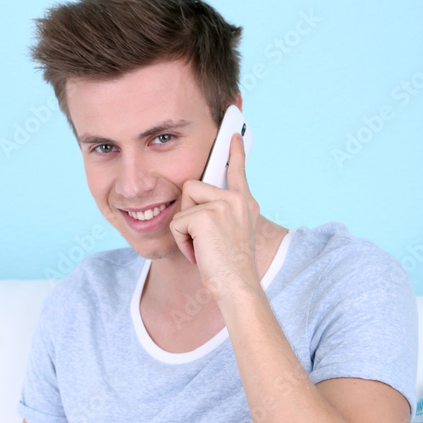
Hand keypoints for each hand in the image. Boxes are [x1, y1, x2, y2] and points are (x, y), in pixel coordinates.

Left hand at [169, 132, 260, 304]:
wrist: (237, 288)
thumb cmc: (230, 270)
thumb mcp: (232, 236)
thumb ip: (223, 215)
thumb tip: (198, 200)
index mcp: (244, 204)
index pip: (237, 171)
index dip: (235, 153)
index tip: (233, 134)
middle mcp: (236, 200)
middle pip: (192, 187)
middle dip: (188, 215)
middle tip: (204, 242)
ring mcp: (223, 205)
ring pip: (183, 204)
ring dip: (184, 229)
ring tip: (203, 248)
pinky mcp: (206, 216)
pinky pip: (177, 223)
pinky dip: (181, 242)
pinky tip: (200, 254)